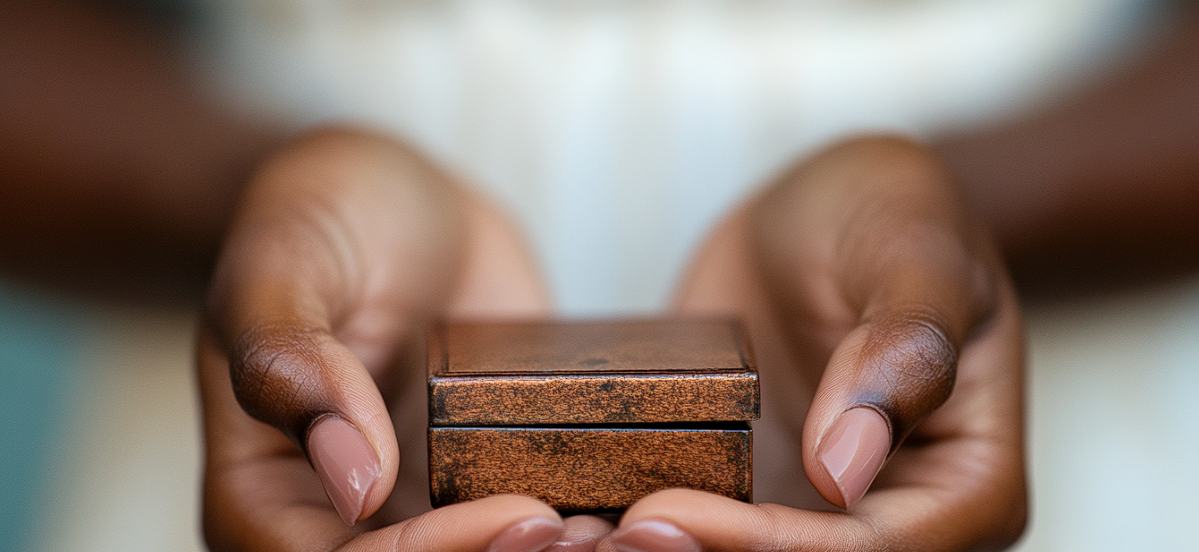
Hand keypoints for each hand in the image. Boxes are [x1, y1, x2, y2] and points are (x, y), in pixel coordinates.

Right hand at [196, 127, 611, 549]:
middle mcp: (336, 517)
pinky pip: (521, 527)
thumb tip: (351, 482)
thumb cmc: (325, 214)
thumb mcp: (283, 260)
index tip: (523, 513)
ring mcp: (416, 506)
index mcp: (261, 491)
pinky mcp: (480, 482)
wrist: (404, 202)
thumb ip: (288, 359)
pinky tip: (635, 505)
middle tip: (590, 531)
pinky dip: (576, 527)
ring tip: (623, 526)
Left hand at [602, 137, 1025, 550]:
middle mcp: (901, 517)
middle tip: (599, 536)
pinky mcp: (757, 496)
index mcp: (969, 481)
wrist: (827, 211)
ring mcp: (823, 515)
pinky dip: (644, 531)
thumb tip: (847, 470)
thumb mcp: (915, 246)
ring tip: (572, 534)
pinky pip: (703, 532)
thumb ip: (904, 346)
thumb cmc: (892, 211)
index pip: (871, 551)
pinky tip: (575, 513)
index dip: (769, 548)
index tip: (662, 513)